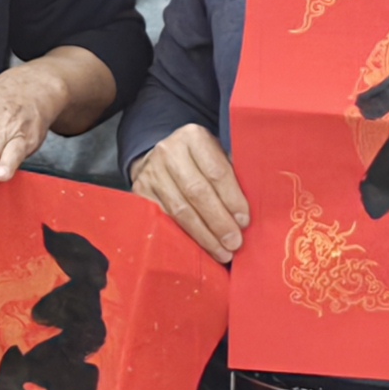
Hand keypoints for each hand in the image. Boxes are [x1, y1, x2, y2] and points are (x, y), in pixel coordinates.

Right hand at [132, 127, 250, 263]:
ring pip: (179, 209)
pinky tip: (198, 250)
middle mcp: (169, 151)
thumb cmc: (200, 161)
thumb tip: (248, 214)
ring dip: (203, 235)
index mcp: (194, 137)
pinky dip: (182, 237)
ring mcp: (151, 172)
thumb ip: (233, 176)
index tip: (244, 221)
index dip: (232, 199)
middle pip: (197, 192)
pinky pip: (162, 219)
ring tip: (222, 252)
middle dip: (218, 222)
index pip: (216, 172)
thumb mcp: (218, 156)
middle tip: (235, 243)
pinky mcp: (140, 192)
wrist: (162, 155)